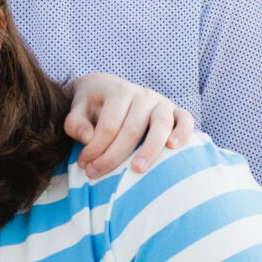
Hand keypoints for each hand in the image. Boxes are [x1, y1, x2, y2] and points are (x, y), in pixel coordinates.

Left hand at [65, 73, 194, 179]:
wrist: (108, 88)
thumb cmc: (92, 105)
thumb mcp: (77, 108)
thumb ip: (75, 122)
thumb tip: (87, 138)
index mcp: (118, 91)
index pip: (108, 125)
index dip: (95, 148)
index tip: (83, 165)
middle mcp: (142, 95)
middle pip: (132, 129)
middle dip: (113, 156)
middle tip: (95, 174)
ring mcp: (161, 102)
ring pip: (160, 124)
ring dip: (150, 149)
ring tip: (136, 169)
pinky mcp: (176, 111)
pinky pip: (186, 119)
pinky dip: (183, 132)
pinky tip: (173, 148)